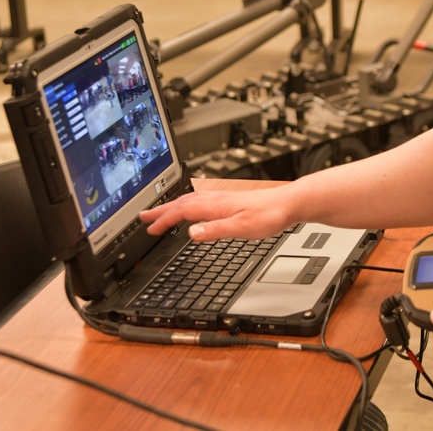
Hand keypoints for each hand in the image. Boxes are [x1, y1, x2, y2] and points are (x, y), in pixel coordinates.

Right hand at [139, 188, 292, 240]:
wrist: (289, 203)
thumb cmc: (270, 215)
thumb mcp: (242, 228)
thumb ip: (216, 230)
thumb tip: (191, 233)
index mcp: (215, 205)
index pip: (182, 211)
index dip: (164, 219)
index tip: (149, 228)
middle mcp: (217, 199)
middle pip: (182, 202)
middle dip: (161, 210)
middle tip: (143, 217)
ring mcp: (223, 198)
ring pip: (191, 200)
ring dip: (173, 206)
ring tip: (161, 212)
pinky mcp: (231, 200)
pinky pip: (201, 200)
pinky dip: (188, 204)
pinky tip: (193, 209)